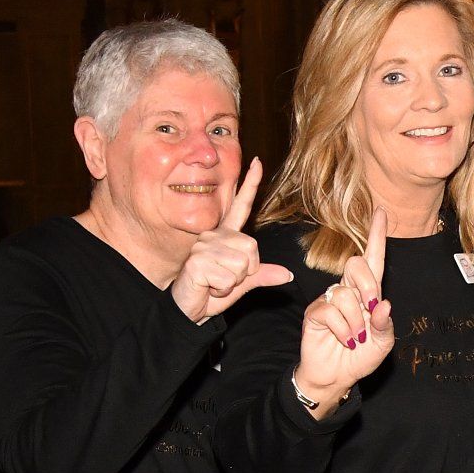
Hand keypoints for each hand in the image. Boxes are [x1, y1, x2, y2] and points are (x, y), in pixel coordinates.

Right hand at [169, 159, 290, 323]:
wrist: (186, 310)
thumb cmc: (211, 293)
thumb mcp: (241, 285)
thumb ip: (261, 276)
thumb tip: (287, 275)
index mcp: (225, 237)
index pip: (240, 207)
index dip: (249, 185)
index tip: (257, 162)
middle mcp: (213, 236)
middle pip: (252, 248)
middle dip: (246, 271)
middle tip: (225, 279)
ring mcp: (203, 247)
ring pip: (242, 264)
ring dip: (233, 282)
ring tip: (215, 283)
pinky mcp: (197, 262)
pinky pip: (229, 278)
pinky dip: (223, 290)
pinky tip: (208, 287)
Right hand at [295, 209, 395, 412]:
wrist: (338, 377)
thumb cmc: (361, 356)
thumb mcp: (383, 343)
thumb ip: (385, 324)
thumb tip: (383, 304)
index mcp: (368, 293)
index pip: (374, 260)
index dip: (377, 236)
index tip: (381, 212)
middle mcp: (348, 290)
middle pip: (356, 265)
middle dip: (367, 285)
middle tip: (371, 309)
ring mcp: (329, 299)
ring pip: (344, 294)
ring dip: (356, 321)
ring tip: (356, 339)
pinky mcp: (315, 312)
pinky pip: (331, 311)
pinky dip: (344, 330)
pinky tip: (346, 340)